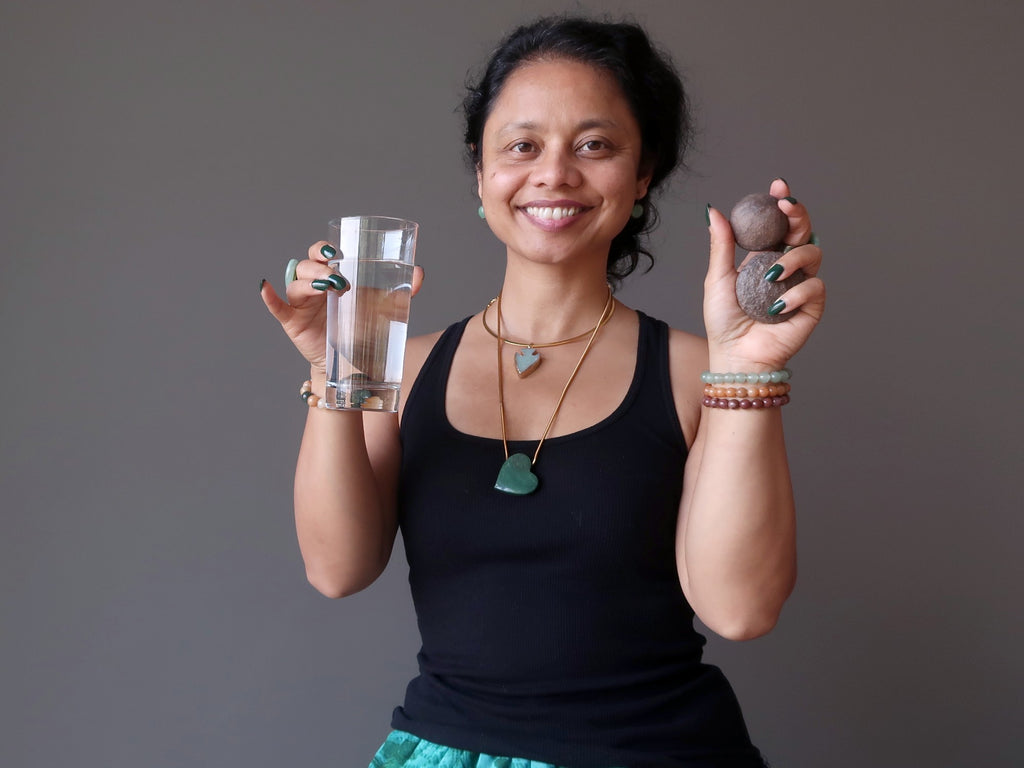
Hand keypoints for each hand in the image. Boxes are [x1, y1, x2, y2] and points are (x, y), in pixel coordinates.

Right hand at [260, 241, 424, 371]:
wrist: (355, 363)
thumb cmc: (363, 328)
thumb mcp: (383, 308)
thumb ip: (400, 291)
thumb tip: (420, 272)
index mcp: (331, 276)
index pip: (320, 253)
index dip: (323, 249)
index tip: (336, 253)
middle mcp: (313, 286)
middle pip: (305, 265)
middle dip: (318, 266)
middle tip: (336, 275)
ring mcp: (302, 304)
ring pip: (296, 284)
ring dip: (308, 282)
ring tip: (327, 287)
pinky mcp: (293, 323)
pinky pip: (277, 308)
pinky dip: (269, 298)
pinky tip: (265, 288)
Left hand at [703, 179, 824, 370]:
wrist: (735, 357)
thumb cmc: (724, 322)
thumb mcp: (718, 279)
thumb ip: (721, 246)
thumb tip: (714, 211)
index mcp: (764, 257)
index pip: (777, 224)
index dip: (782, 202)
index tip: (777, 186)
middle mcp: (786, 267)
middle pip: (802, 230)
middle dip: (798, 214)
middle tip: (786, 206)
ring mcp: (801, 285)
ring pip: (813, 253)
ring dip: (793, 258)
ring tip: (771, 275)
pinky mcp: (812, 307)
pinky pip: (815, 287)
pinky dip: (796, 293)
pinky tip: (777, 306)